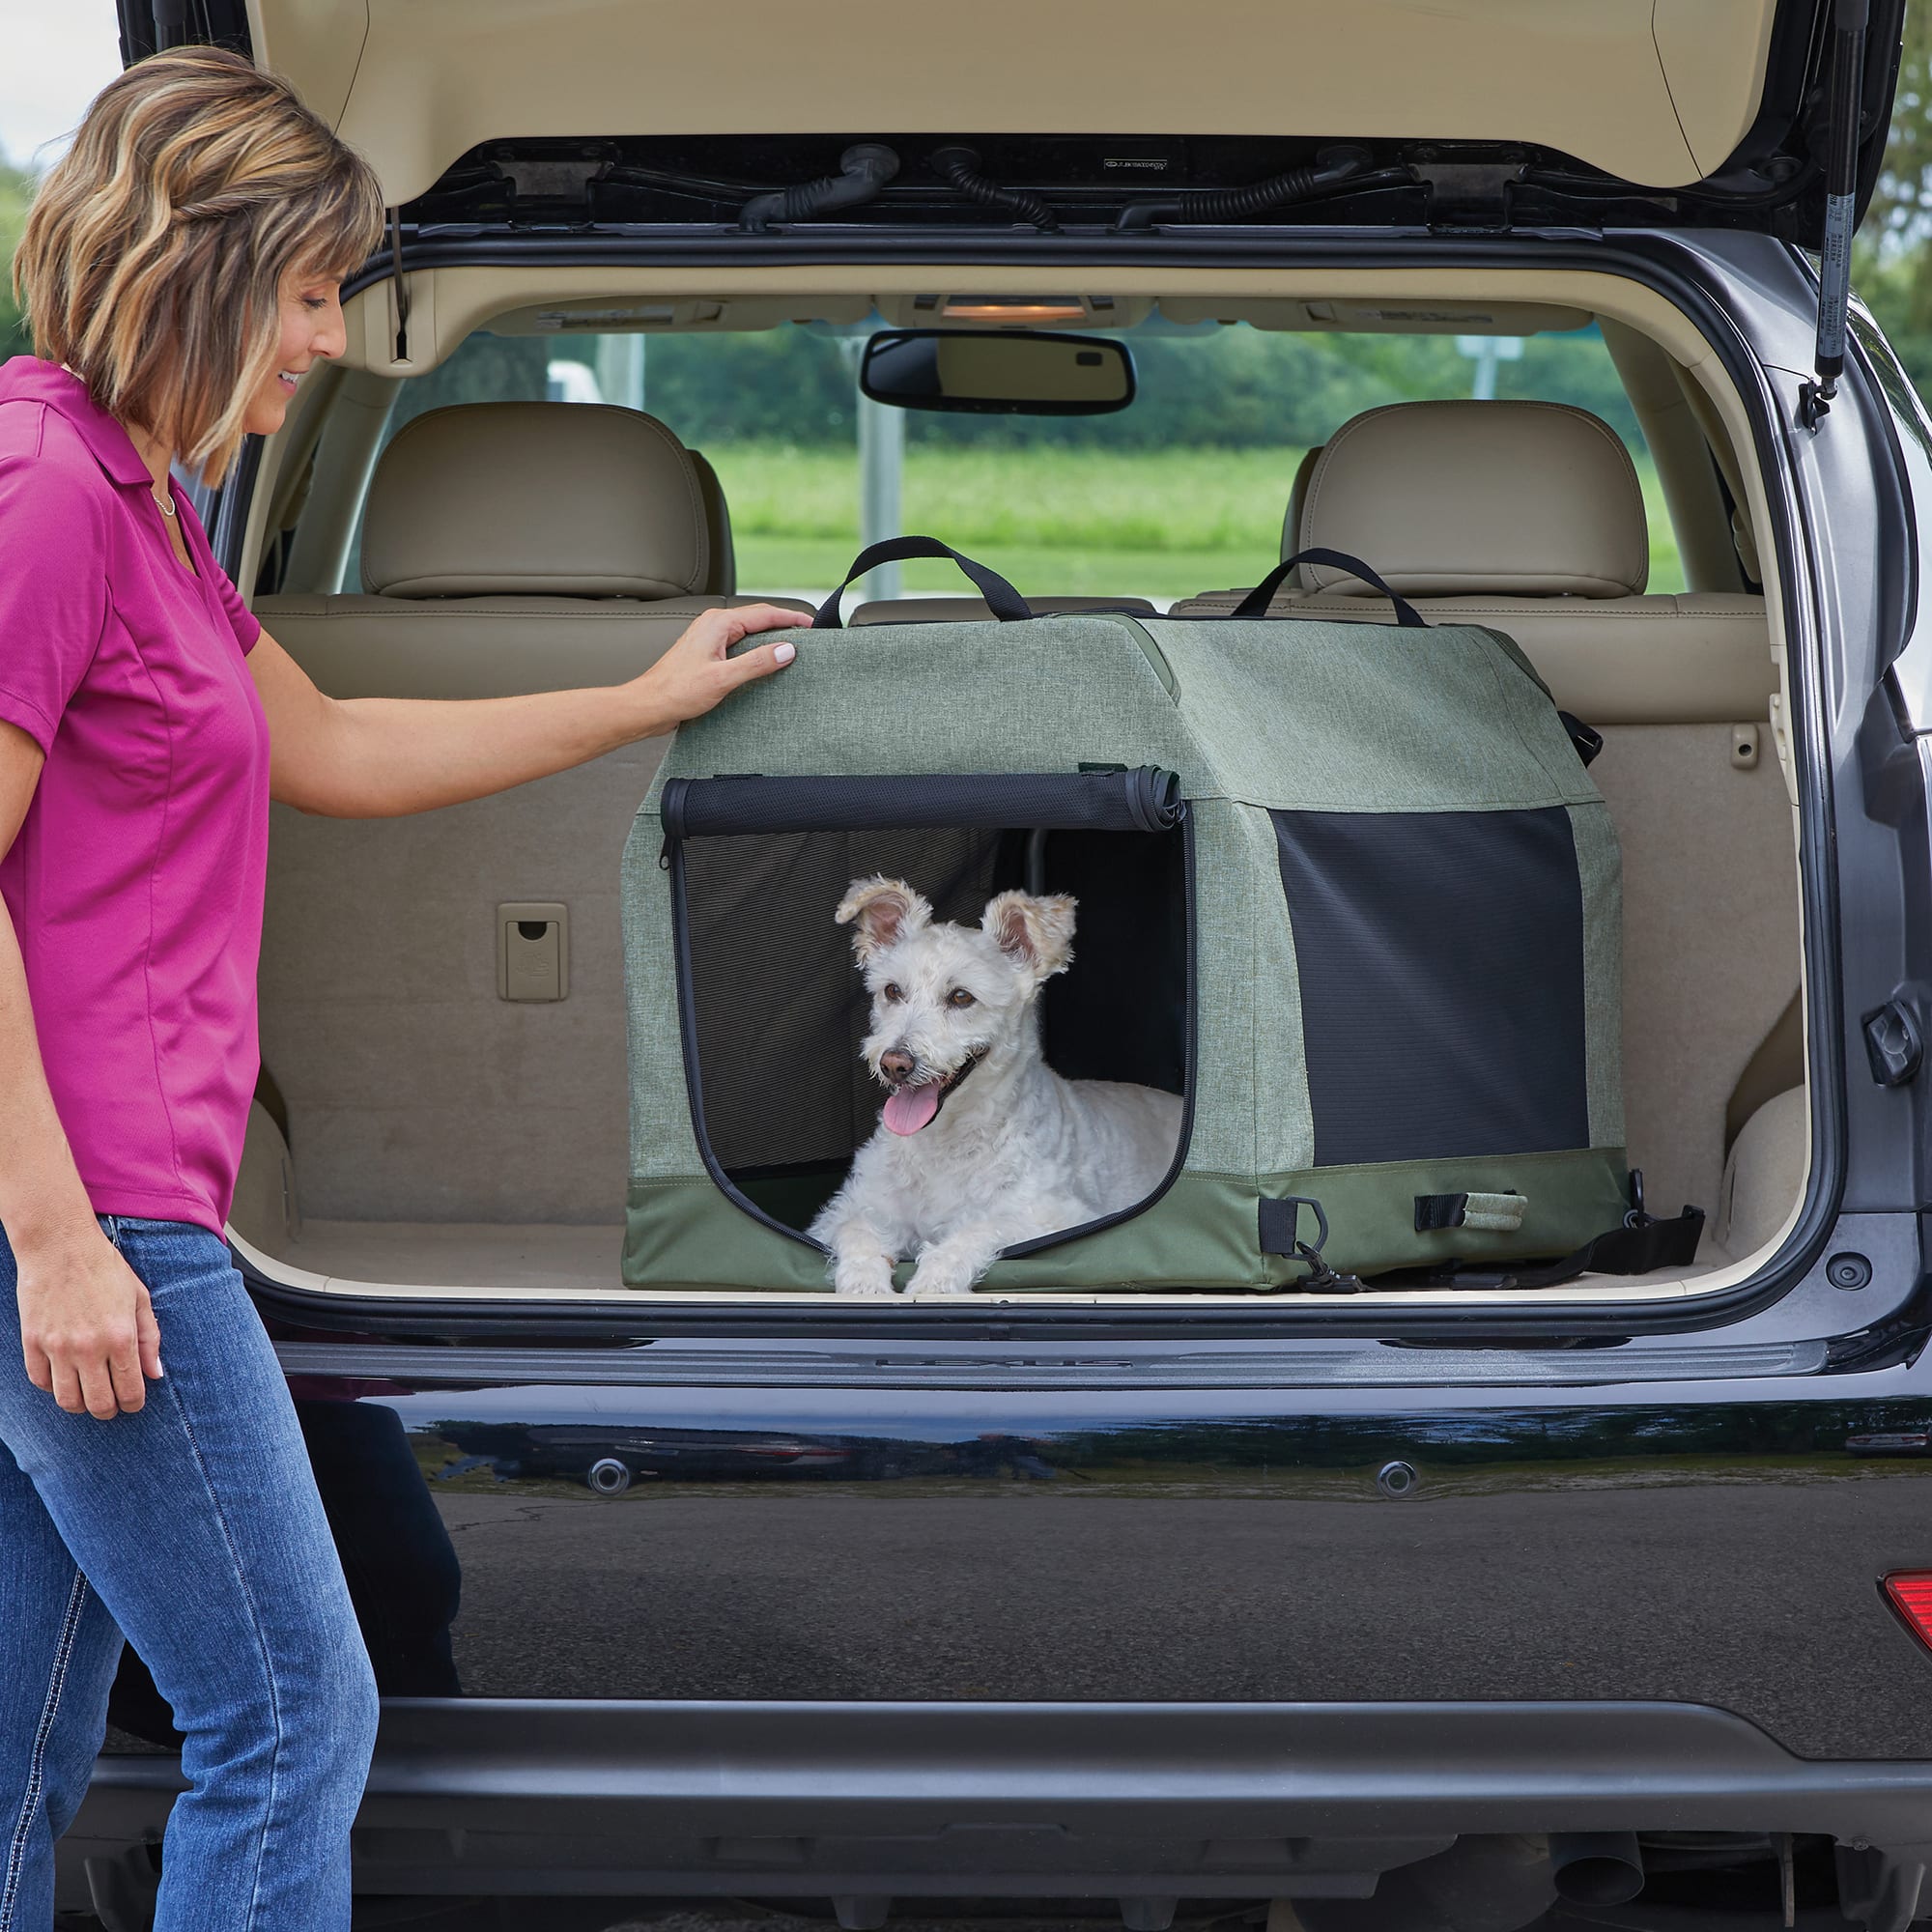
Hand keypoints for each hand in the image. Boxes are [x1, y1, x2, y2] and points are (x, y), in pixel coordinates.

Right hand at [16, 1223, 163, 1418]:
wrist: (61, 1246)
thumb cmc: (105, 1268)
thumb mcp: (139, 1298)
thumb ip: (150, 1338)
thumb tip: (154, 1374)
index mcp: (121, 1337)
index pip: (130, 1391)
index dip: (134, 1404)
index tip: (134, 1403)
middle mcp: (89, 1348)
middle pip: (98, 1404)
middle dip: (109, 1410)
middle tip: (112, 1405)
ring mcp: (57, 1347)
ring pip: (67, 1400)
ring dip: (80, 1405)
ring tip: (88, 1395)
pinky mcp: (32, 1342)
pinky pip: (41, 1382)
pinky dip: (53, 1387)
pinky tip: (64, 1377)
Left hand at [633, 604, 800, 730]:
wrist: (649, 705)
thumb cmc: (677, 692)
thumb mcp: (723, 678)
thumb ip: (757, 662)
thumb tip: (787, 650)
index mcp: (718, 623)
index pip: (764, 614)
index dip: (791, 619)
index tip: (812, 626)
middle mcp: (713, 625)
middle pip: (758, 618)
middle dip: (784, 624)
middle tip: (808, 635)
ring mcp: (710, 638)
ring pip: (749, 631)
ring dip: (771, 636)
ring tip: (792, 646)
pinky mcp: (707, 652)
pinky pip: (740, 643)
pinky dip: (757, 648)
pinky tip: (766, 660)